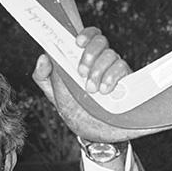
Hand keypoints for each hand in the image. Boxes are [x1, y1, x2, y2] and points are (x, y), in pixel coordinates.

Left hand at [31, 27, 133, 142]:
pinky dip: (112, 77)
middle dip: (90, 54)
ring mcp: (115, 71)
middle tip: (81, 73)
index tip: (78, 43)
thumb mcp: (55, 95)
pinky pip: (123, 69)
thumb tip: (43, 57)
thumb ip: (44, 76)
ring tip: (92, 89)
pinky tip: (105, 90)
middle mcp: (101, 62)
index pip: (89, 36)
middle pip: (101, 41)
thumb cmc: (75, 111)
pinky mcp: (127, 82)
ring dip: (99, 70)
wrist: (94, 136)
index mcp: (84, 60)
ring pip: (112, 55)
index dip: (86, 34)